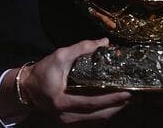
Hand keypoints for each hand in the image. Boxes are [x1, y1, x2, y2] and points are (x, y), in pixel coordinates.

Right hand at [3, 38, 131, 124]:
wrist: (27, 88)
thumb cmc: (43, 71)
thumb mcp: (60, 55)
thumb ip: (82, 48)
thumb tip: (105, 43)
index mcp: (62, 101)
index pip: (92, 103)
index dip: (111, 99)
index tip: (127, 93)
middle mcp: (67, 116)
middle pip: (99, 115)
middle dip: (119, 105)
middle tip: (135, 94)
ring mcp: (70, 121)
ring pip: (98, 119)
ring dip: (115, 109)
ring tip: (129, 97)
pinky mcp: (72, 121)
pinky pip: (93, 119)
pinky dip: (106, 111)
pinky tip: (115, 102)